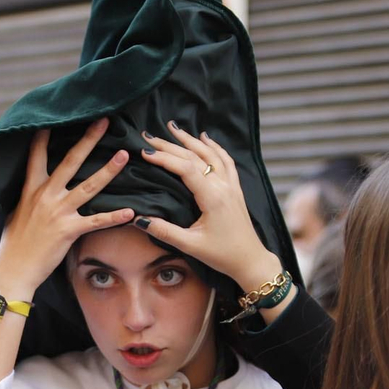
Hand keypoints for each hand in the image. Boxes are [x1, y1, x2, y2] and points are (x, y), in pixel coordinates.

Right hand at [0, 120, 134, 297]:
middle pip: (70, 161)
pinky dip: (114, 217)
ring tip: (124, 155)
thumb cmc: (14, 243)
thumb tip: (34, 189)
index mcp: (31, 189)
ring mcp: (58, 212)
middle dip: (88, 140)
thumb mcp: (17, 212)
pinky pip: (96, 221)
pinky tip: (131, 212)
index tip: (57, 118)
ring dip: (108, 170)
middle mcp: (45, 195)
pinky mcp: (69, 230)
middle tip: (104, 122)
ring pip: (88, 186)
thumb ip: (28, 196)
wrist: (13, 268)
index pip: (37, 155)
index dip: (45, 136)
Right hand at [136, 124, 284, 295]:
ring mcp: (231, 186)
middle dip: (171, 145)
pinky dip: (215, 147)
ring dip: (191, 139)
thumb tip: (138, 219)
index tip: (145, 152)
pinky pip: (226, 161)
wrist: (250, 260)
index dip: (164, 158)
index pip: (186, 168)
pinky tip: (206, 138)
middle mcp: (223, 186)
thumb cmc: (222, 255)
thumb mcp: (190, 245)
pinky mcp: (236, 189)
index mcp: (212, 197)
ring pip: (211, 154)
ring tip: (173, 128)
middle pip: (195, 156)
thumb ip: (164, 231)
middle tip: (149, 136)